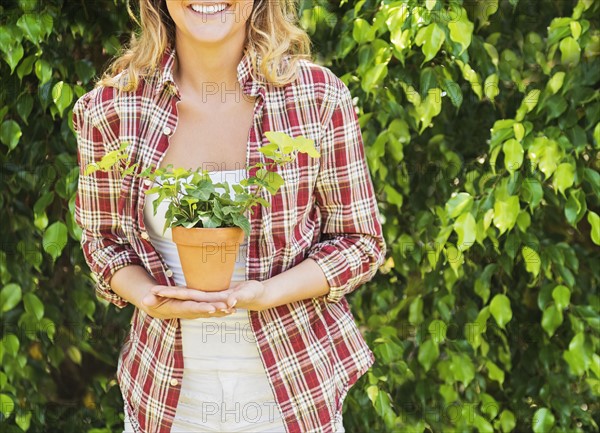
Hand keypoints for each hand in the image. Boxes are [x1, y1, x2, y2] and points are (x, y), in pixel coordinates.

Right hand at [140, 284, 234, 319]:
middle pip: (205, 311)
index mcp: (179, 308)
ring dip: (222, 312)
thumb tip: (145, 300)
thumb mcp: (150, 299)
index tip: (211, 308)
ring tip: (234, 310)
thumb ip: (149, 299)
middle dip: (217, 311)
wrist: (158, 308)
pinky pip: (211, 311)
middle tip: (229, 309)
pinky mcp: (198, 309)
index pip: (192, 308)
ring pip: (210, 312)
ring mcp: (194, 312)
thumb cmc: (153, 301)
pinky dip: (221, 311)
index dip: (201, 309)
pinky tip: (232, 310)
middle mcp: (189, 311)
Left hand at [150, 280, 270, 311]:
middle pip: (182, 297)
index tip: (159, 292)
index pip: (188, 296)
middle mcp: (206, 301)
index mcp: (212, 300)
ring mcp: (208, 298)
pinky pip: (193, 294)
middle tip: (148, 292)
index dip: (173, 294)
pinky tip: (175, 291)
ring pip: (185, 296)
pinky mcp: (210, 295)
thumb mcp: (247, 294)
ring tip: (154, 292)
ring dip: (171, 294)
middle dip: (166, 295)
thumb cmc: (254, 294)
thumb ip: (238, 298)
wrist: (259, 296)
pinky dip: (182, 293)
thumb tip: (228, 303)